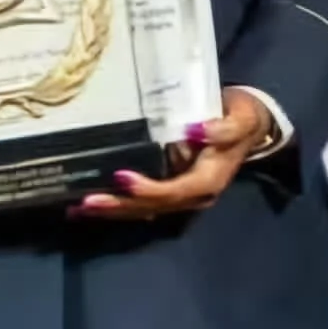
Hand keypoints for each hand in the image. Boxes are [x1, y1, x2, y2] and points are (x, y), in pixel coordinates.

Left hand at [75, 88, 274, 220]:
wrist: (250, 126)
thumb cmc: (242, 117)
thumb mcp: (240, 118)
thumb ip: (222, 128)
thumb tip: (194, 130)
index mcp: (209, 180)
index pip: (175, 190)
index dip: (149, 188)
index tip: (121, 178)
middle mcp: (193, 194)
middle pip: (153, 206)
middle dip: (120, 206)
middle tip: (86, 203)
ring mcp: (181, 194)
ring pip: (144, 209)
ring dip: (112, 211)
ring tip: (77, 210)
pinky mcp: (170, 188)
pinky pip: (142, 202)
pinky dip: (117, 204)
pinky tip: (91, 205)